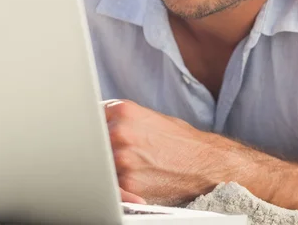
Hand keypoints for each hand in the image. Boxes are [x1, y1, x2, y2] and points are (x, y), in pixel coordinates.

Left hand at [103, 99, 222, 205]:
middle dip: (99, 150)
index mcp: (123, 110)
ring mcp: (122, 158)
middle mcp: (120, 131)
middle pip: (92, 143)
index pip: (90, 118)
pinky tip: (135, 181)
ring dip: (109, 169)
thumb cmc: (179, 141)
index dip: (93, 129)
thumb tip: (93, 125)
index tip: (95, 136)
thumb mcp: (148, 117)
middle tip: (117, 154)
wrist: (207, 163)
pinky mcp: (128, 183)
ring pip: (100, 166)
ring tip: (136, 167)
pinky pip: (112, 186)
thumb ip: (119, 119)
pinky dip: (119, 187)